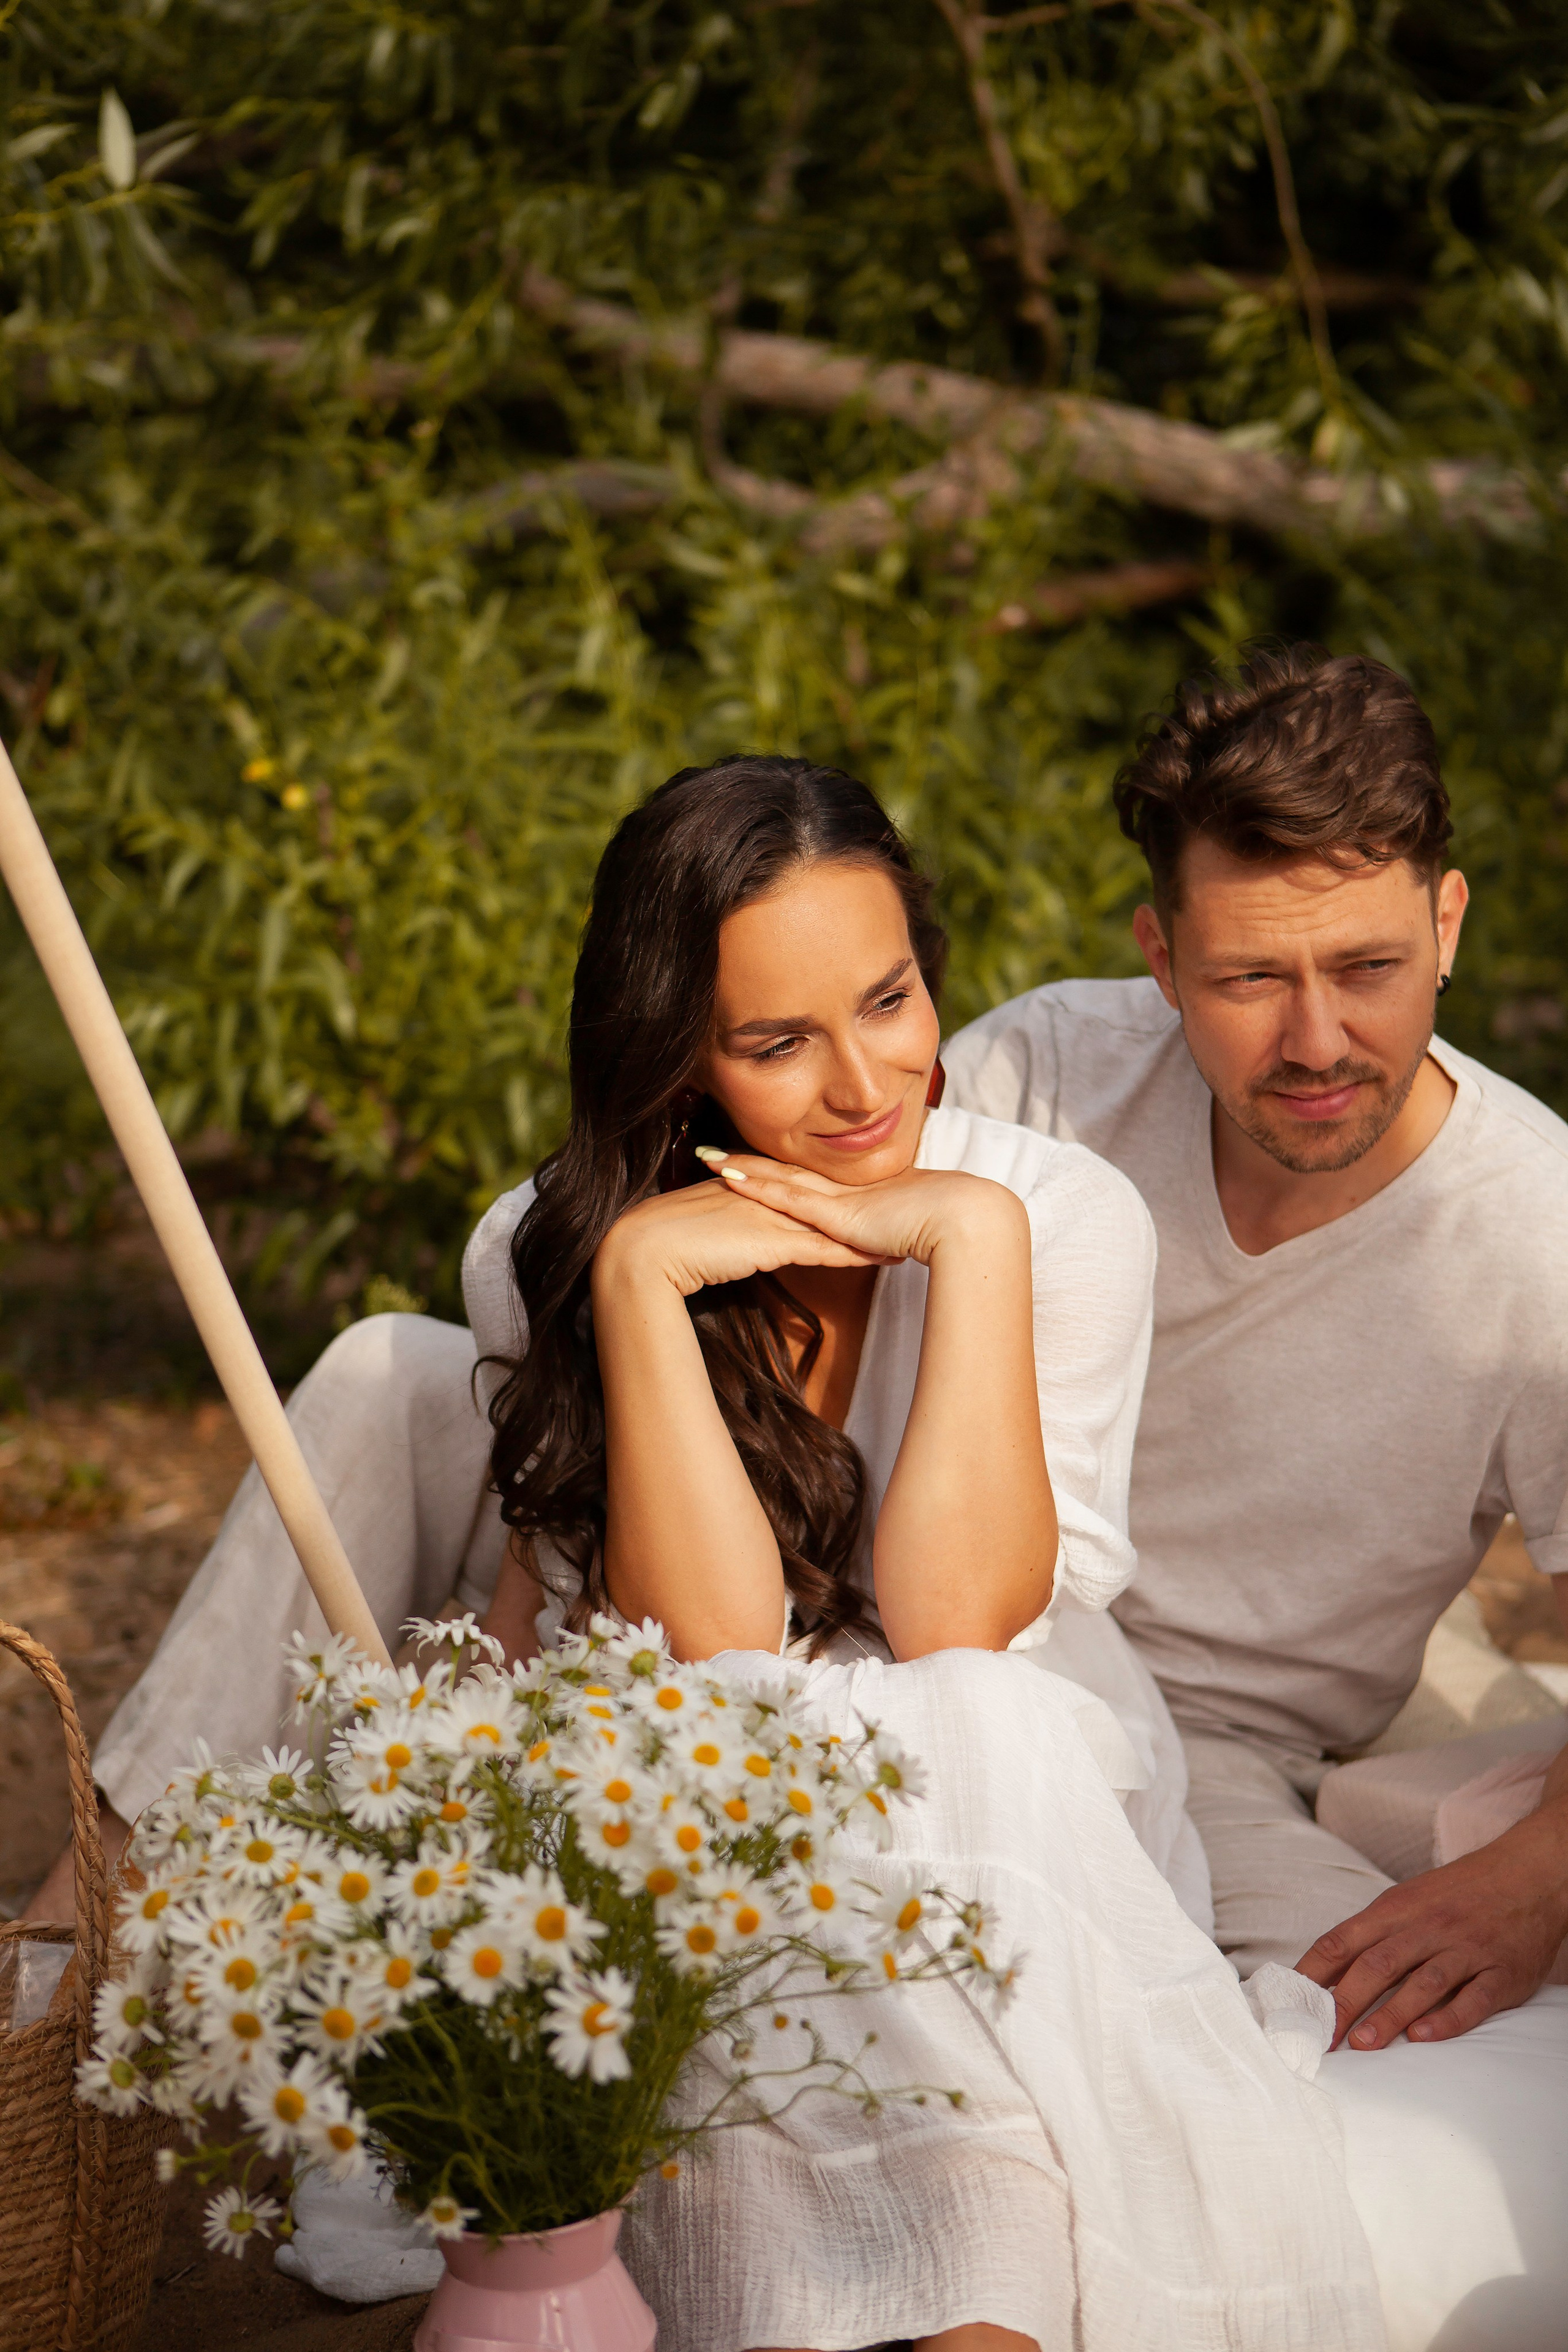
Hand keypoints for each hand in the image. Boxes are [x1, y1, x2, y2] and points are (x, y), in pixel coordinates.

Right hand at [594, 1170, 887, 1300]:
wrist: (644, 1251)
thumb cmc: (661, 1245)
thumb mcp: (700, 1233)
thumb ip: (723, 1230)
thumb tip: (732, 1239)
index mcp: (746, 1190)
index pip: (798, 1189)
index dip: (832, 1195)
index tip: (862, 1196)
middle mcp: (763, 1198)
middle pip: (824, 1199)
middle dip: (862, 1204)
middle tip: (900, 1202)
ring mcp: (769, 1218)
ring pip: (830, 1223)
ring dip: (868, 1230)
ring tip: (902, 1232)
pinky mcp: (770, 1243)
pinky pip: (821, 1249)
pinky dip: (853, 1254)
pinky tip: (880, 1257)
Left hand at [698, 1149, 1025, 1269]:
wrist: (968, 1221)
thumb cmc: (952, 1229)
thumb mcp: (914, 1232)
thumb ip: (896, 1237)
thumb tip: (893, 1245)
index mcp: (861, 1196)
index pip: (810, 1180)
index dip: (778, 1170)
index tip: (748, 1163)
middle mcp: (845, 1190)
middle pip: (787, 1171)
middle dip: (749, 1162)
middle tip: (710, 1152)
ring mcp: (839, 1198)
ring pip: (778, 1177)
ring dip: (740, 1168)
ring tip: (705, 1158)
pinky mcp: (837, 1212)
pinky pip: (787, 1196)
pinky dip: (756, 1185)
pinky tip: (729, 1177)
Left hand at [1296, 1798, 1567, 2047]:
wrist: (1527, 1874)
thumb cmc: (1456, 1894)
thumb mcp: (1406, 1901)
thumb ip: (1369, 1935)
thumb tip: (1320, 1974)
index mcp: (1396, 1909)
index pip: (1342, 1940)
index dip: (1313, 1974)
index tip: (1290, 2004)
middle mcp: (1427, 1927)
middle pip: (1377, 1965)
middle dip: (1344, 2002)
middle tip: (1321, 2037)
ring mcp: (1465, 1950)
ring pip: (1422, 1983)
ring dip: (1390, 2015)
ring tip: (1363, 2044)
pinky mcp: (1501, 1973)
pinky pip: (1473, 2000)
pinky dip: (1448, 2020)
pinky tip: (1424, 2038)